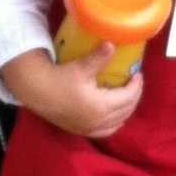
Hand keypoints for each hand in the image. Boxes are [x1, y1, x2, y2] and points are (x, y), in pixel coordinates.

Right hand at [0, 45, 142, 137]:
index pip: (128, 97)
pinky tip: (115, 115)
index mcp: (101, 106)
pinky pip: (106, 130)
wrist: (37, 92)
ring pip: (118, 122)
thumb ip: (99, 57)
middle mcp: (99, 121)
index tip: (138, 74)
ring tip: (127, 95)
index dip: (136, 85)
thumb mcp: (81, 67)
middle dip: (134, 96)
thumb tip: (112, 44)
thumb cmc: (59, 79)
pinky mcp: (82, 130)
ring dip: (126, 109)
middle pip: (126, 110)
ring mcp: (90, 128)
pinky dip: (115, 122)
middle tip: (135, 82)